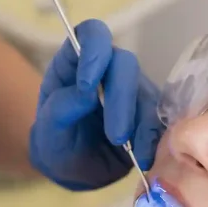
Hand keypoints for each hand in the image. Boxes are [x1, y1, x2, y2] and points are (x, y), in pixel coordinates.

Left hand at [29, 19, 163, 190]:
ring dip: (139, 120)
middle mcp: (105, 70)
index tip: (87, 84)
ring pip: (146, 89)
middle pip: (124, 62)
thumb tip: (86, 93)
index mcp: (74, 64)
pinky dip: (153, 135)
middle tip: (115, 135)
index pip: (90, 34)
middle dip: (121, 98)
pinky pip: (160, 115)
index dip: (94, 49)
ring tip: (127, 148)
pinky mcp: (148, 110)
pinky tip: (143, 156)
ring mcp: (129, 89)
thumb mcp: (47, 131)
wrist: (74, 172)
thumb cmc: (56, 144)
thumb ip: (60, 109)